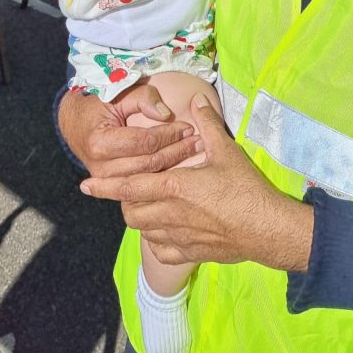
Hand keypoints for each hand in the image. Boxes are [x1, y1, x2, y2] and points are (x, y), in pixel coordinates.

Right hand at [57, 84, 200, 177]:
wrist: (75, 123)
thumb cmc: (99, 103)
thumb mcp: (119, 93)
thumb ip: (143, 98)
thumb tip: (166, 114)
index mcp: (100, 142)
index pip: (144, 142)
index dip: (168, 135)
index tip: (188, 126)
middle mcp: (101, 168)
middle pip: (149, 164)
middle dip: (177, 151)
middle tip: (200, 141)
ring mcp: (107, 181)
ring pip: (148, 179)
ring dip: (174, 165)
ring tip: (196, 151)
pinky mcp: (114, 187)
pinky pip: (142, 185)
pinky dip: (163, 176)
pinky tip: (182, 166)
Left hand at [80, 93, 312, 269]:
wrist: (267, 228)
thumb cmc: (246, 188)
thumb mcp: (226, 150)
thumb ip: (207, 123)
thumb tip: (196, 99)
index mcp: (173, 187)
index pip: (129, 186)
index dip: (105, 186)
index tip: (85, 185)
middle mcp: (170, 214)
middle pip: (131, 211)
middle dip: (126, 200)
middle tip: (134, 188)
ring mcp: (179, 237)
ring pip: (143, 231)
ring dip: (141, 218)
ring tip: (150, 205)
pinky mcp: (191, 253)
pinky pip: (160, 250)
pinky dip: (156, 240)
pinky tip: (166, 229)